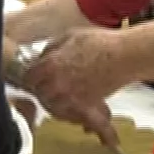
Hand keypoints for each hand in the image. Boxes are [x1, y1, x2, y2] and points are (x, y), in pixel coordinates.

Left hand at [23, 28, 126, 146]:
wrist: (125, 57)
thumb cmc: (100, 43)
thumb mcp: (69, 36)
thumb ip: (51, 48)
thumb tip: (42, 57)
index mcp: (49, 66)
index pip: (28, 78)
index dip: (31, 76)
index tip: (34, 75)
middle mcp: (57, 85)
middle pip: (40, 95)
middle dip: (42, 90)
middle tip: (46, 86)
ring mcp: (71, 98)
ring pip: (54, 108)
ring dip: (55, 104)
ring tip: (60, 98)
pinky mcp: (85, 106)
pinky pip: (74, 116)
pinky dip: (74, 116)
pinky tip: (77, 114)